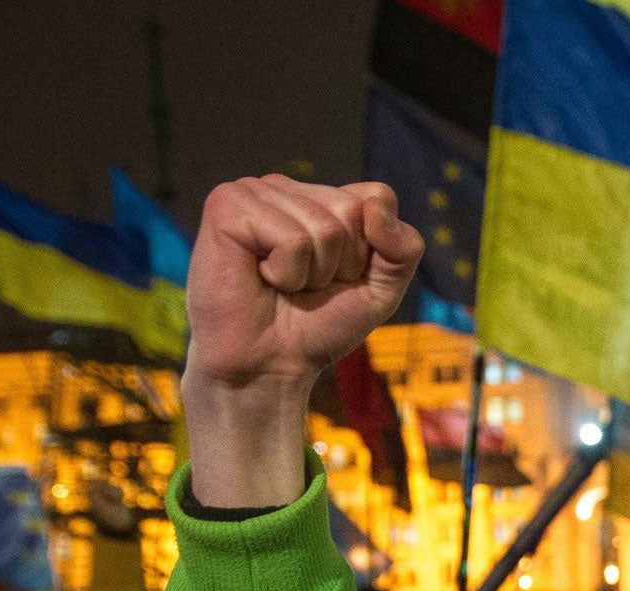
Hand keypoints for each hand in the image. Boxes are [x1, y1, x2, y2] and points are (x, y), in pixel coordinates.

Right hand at [181, 176, 422, 505]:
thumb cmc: (318, 326)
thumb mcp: (380, 289)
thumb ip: (402, 247)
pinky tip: (261, 278)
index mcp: (317, 196)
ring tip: (281, 285)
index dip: (368, 253)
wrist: (269, 365)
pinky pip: (292, 239)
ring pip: (324, 228)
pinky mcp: (227, 206)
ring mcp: (253, 191)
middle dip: (340, 265)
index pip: (377, 198)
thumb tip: (377, 204)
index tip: (336, 279)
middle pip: (352, 212)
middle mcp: (285, 187)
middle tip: (304, 286)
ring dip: (311, 274)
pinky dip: (287, 272)